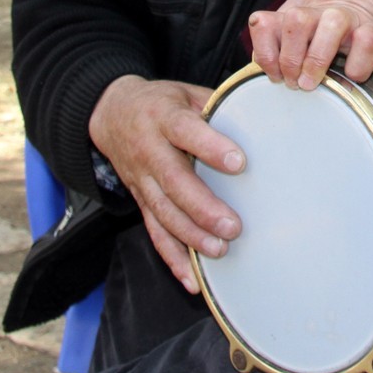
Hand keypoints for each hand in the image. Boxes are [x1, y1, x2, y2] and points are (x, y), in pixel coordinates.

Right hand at [88, 75, 245, 293]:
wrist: (111, 113)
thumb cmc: (161, 103)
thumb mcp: (185, 93)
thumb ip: (216, 107)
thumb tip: (261, 118)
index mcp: (163, 117)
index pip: (186, 131)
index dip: (210, 146)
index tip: (239, 163)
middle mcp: (149, 151)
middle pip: (173, 182)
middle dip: (203, 207)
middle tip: (233, 226)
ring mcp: (142, 179)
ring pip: (163, 212)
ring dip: (191, 236)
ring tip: (220, 250)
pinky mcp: (141, 201)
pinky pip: (155, 232)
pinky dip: (173, 258)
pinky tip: (192, 279)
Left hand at [247, 0, 372, 89]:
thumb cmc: (330, 13)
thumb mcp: (297, 20)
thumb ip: (277, 39)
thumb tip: (262, 61)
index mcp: (295, 11)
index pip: (264, 25)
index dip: (265, 54)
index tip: (275, 74)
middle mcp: (319, 11)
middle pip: (295, 23)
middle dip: (290, 60)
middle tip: (295, 81)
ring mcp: (348, 18)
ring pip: (330, 27)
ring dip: (317, 59)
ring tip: (313, 81)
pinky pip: (365, 47)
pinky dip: (356, 66)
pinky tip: (350, 71)